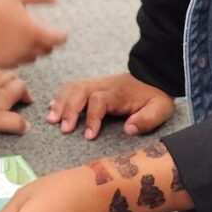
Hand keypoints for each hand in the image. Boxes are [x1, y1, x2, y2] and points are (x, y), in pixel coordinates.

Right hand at [0, 0, 67, 68]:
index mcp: (32, 31)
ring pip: (31, 58)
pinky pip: (15, 63)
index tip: (62, 33)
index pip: (57, 39)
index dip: (62, 35)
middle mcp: (23, 48)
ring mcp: (10, 58)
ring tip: (28, 39)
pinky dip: (18, 56)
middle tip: (46, 35)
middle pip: (45, 51)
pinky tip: (13, 45)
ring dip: (33, 50)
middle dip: (48, 43)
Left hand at [0, 69, 33, 134]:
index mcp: (1, 95)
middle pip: (10, 75)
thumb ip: (12, 124)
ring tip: (2, 82)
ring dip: (1, 75)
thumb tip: (26, 126)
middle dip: (15, 81)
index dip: (26, 92)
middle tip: (16, 89)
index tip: (28, 99)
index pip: (20, 87)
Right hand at [47, 72, 174, 138]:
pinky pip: (72, 86)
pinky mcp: (92, 85)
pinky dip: (60, 95)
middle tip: (63, 128)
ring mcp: (96, 83)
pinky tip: (52, 107)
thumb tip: (128, 129)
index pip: (99, 101)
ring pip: (72, 88)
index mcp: (117, 92)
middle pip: (80, 91)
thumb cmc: (155, 96)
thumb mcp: (160, 108)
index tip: (89, 135)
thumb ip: (147, 119)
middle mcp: (103, 85)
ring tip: (51, 119)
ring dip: (60, 102)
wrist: (153, 76)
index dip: (92, 118)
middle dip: (69, 109)